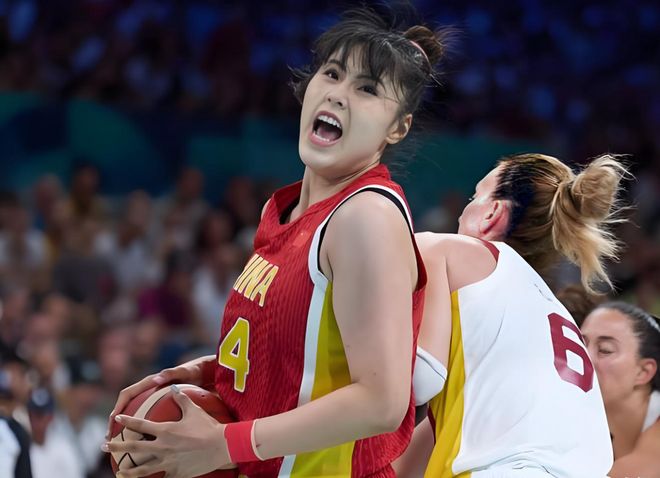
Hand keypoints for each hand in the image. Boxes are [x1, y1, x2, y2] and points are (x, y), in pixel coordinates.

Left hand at [103, 385, 232, 476]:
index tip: (116, 418)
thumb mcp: (194, 410)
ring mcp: (167, 462)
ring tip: (118, 471)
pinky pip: (160, 476)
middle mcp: (162, 447)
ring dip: (128, 471)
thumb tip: (173, 387)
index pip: (140, 424)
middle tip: (104, 445)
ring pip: (142, 469)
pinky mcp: (175, 473)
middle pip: (134, 447)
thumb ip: (181, 398)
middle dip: (117, 445)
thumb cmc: (208, 427)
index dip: (127, 420)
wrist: (222, 447)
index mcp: (165, 430)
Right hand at [106, 355, 215, 439]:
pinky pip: (145, 418)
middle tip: (109, 437)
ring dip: (123, 428)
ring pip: (133, 414)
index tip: (113, 420)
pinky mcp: (157, 406)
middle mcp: (147, 391)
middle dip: (114, 421)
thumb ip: (171, 373)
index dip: (118, 406)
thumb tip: (157, 377)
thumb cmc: (192, 372)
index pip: (127, 394)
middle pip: (125, 407)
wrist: (201, 372)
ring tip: (118, 444)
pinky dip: (140, 429)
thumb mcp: (183, 372)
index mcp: (149, 382)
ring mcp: (151, 399)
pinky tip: (141, 443)